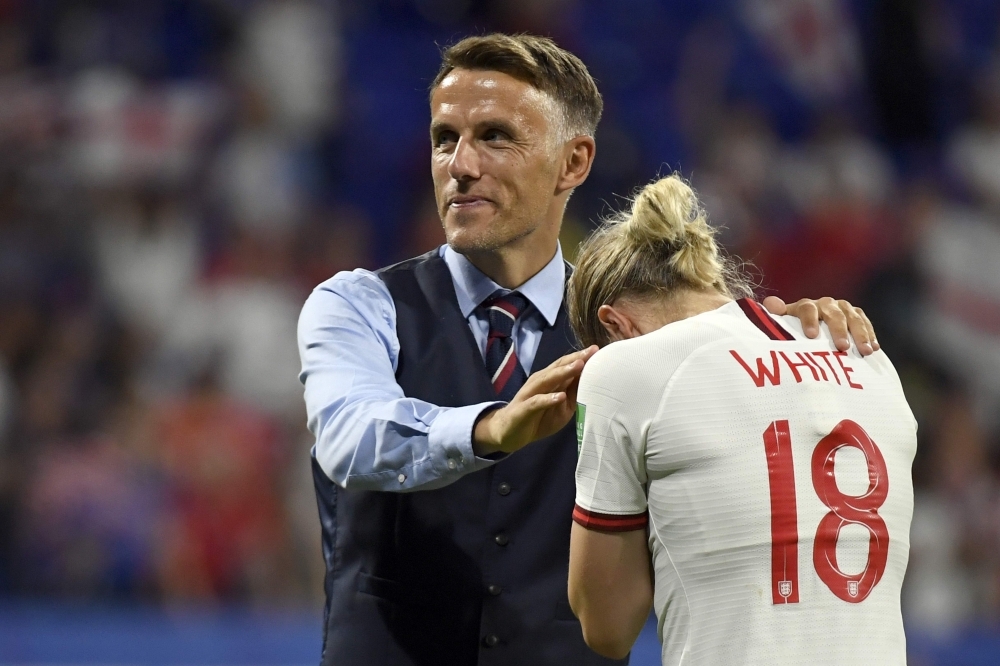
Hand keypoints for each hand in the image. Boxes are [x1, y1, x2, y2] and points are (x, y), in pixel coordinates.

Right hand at [474, 346, 598, 455]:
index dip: (582, 357)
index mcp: (549, 380)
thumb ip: (574, 393)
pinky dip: (548, 399)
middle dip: (575, 359)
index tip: (598, 350)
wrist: (508, 432)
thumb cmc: (538, 417)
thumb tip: (594, 382)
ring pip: (547, 380)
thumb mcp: (561, 406)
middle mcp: (539, 382)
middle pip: (558, 367)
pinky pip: (536, 402)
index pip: (566, 365)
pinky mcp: (523, 409)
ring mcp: (530, 394)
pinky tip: (560, 396)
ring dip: (563, 372)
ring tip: (579, 366)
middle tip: (592, 351)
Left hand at [762, 296, 877, 355]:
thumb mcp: (785, 325)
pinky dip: (870, 335)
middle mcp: (826, 304)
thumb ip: (778, 316)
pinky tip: (874, 349)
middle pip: (834, 314)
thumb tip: (770, 303)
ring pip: (854, 318)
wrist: (814, 328)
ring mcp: (843, 309)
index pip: (807, 308)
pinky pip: (866, 323)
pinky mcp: (857, 315)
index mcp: (806, 306)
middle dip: (838, 331)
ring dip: (860, 335)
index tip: (811, 336)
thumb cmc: (796, 331)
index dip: (809, 321)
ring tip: (864, 351)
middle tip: (842, 347)